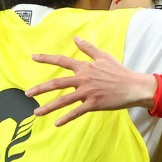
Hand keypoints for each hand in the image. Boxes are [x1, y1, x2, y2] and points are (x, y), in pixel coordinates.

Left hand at [25, 36, 157, 125]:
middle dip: (40, 88)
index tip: (33, 58)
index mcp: (85, 67)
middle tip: (27, 94)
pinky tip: (57, 124)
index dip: (47, 58)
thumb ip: (88, 48)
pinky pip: (76, 112)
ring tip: (36, 113)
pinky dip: (66, 118)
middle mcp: (83, 79)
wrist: (133, 86)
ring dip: (48, 107)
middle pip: (57, 83)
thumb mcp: (104, 56)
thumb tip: (76, 38)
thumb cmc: (119, 71)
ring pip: (63, 101)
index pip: (62, 61)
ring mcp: (88, 93)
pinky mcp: (93, 104)